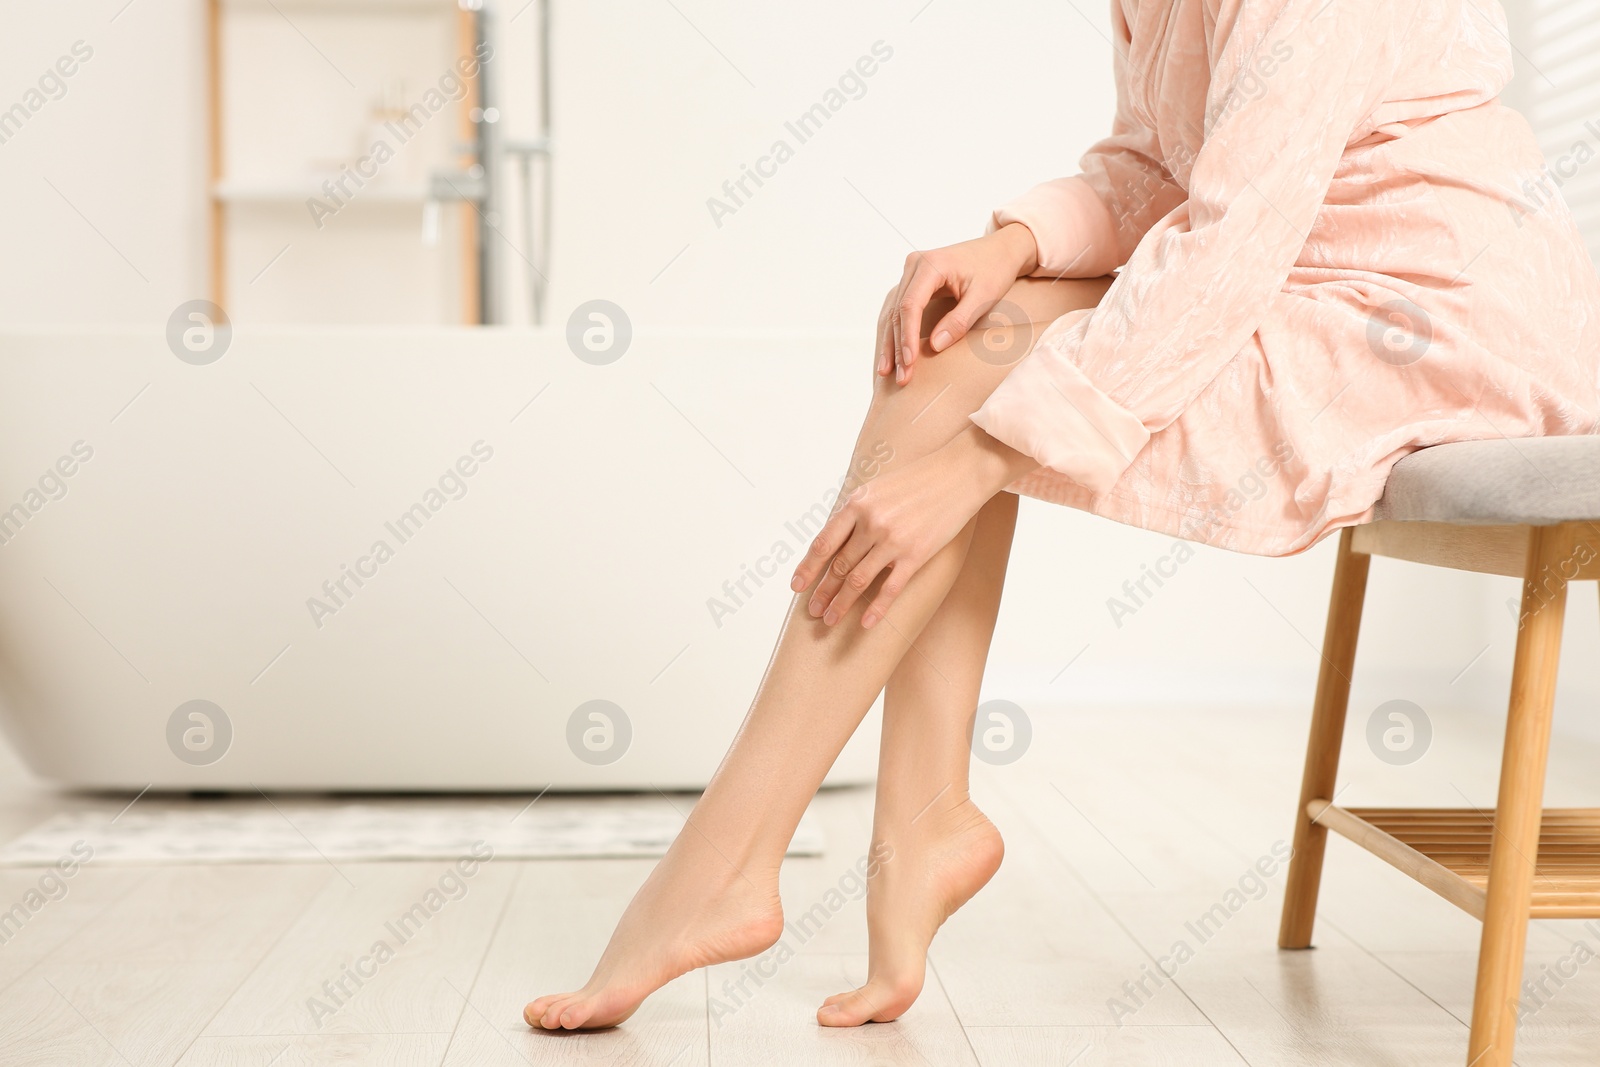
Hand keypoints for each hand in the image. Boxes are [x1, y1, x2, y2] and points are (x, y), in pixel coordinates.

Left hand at [790, 429, 1037, 627]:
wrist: (960, 473)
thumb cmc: (919, 478)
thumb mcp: (878, 487)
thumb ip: (857, 511)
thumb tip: (838, 537)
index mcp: (857, 503)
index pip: (824, 542)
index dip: (808, 567)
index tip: (796, 585)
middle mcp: (871, 523)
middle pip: (838, 566)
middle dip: (822, 591)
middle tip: (812, 610)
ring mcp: (893, 540)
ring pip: (857, 581)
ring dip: (840, 603)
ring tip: (829, 620)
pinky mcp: (916, 554)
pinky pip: (890, 588)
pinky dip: (876, 608)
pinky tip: (865, 624)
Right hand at [878, 222, 1038, 384]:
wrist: (1000, 250)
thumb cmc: (995, 269)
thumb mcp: (983, 297)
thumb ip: (959, 321)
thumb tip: (934, 347)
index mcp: (930, 265)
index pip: (910, 306)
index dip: (908, 337)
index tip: (910, 362)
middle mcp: (914, 265)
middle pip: (898, 311)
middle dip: (898, 347)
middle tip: (901, 376)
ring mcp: (911, 272)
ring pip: (893, 312)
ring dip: (891, 343)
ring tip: (887, 371)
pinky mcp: (913, 282)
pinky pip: (899, 309)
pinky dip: (896, 332)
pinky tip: (891, 354)